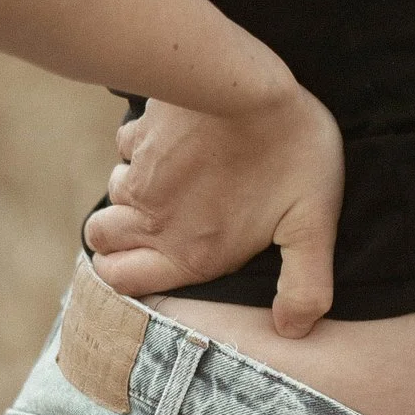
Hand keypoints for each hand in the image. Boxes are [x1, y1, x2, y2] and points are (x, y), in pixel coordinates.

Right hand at [80, 80, 345, 337]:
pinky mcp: (139, 134)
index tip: (149, 265)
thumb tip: (294, 330)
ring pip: (112, 196)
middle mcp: (154, 220)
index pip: (124, 283)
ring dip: (133, 194)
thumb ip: (304, 285)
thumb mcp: (312, 226)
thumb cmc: (288, 154)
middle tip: (154, 226)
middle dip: (117, 240)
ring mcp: (140, 174)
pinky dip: (142, 152)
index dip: (127, 279)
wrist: (249, 84)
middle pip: (101, 243)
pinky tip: (176, 143)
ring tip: (177, 182)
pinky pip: (125, 150)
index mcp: (190, 253)